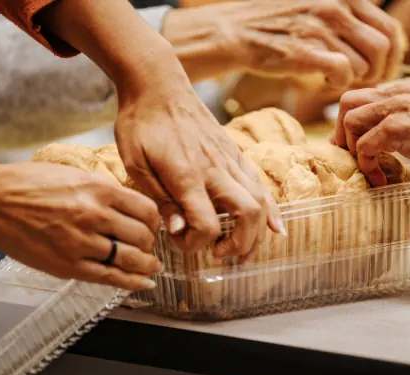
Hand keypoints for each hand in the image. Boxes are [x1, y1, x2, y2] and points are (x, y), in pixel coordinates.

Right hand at [0, 162, 162, 290]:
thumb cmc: (26, 184)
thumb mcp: (73, 175)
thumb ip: (102, 191)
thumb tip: (128, 207)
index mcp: (97, 189)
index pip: (146, 209)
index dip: (155, 221)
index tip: (154, 225)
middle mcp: (94, 215)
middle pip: (143, 235)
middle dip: (151, 244)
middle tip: (150, 247)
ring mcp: (81, 242)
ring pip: (131, 259)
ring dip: (147, 265)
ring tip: (151, 267)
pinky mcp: (68, 265)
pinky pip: (110, 277)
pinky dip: (132, 283)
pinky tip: (143, 283)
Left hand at [114, 82, 283, 260]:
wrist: (157, 84)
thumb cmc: (140, 123)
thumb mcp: (135, 162)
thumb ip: (158, 198)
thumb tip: (178, 231)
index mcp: (188, 174)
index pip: (205, 225)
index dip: (194, 245)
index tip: (179, 242)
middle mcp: (216, 168)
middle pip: (247, 215)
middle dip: (239, 244)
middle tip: (219, 256)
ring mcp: (230, 159)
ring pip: (261, 201)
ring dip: (257, 234)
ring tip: (243, 253)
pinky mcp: (235, 153)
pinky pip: (261, 184)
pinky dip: (271, 209)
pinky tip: (274, 227)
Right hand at [164, 0, 406, 89]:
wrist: (235, 31)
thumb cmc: (277, 23)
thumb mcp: (317, 5)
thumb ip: (348, 16)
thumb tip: (384, 39)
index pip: (389, 27)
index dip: (393, 54)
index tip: (384, 68)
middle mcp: (336, 6)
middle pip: (383, 48)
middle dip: (380, 71)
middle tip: (365, 81)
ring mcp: (321, 28)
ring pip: (364, 65)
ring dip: (355, 80)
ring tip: (336, 79)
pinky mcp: (306, 52)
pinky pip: (343, 74)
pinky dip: (339, 85)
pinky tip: (325, 83)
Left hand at [332, 77, 409, 185]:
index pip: (374, 94)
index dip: (362, 116)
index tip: (361, 135)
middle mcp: (400, 92)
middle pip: (350, 99)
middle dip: (342, 126)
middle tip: (346, 148)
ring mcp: (394, 108)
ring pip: (350, 119)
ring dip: (351, 145)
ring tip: (363, 165)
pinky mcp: (392, 128)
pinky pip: (364, 147)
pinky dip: (366, 165)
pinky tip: (377, 178)